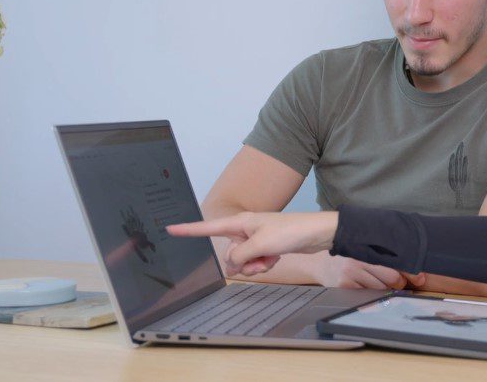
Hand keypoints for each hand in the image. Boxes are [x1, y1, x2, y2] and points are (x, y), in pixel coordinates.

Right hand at [167, 211, 337, 276]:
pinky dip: (265, 264)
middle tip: (260, 255)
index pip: (208, 227)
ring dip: (256, 264)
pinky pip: (256, 263)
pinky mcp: (266, 247)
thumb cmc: (291, 231)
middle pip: (229, 253)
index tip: (170, 228)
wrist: (316, 233)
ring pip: (243, 261)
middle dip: (242, 261)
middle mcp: (245, 229)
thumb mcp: (261, 244)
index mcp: (240, 222)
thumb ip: (240, 256)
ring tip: (271, 256)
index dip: (189, 230)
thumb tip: (231, 265)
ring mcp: (255, 239)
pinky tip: (276, 258)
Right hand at [314, 255, 421, 289]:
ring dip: (384, 289)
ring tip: (375, 281)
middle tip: (399, 283)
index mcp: (366, 246)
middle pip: (391, 277)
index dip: (410, 271)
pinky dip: (370, 294)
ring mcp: (350, 273)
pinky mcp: (343, 286)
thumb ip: (384, 254)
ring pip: (381, 288)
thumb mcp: (364, 248)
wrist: (319, 262)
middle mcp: (359, 258)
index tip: (419, 278)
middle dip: (399, 283)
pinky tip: (363, 286)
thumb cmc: (347, 255)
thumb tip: (412, 270)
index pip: (395, 261)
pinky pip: (366, 295)